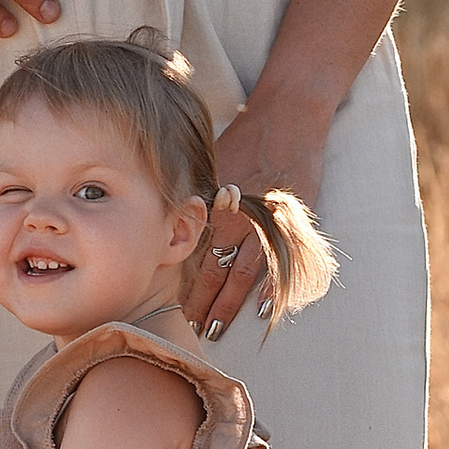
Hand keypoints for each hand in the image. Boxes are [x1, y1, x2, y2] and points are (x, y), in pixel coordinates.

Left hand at [180, 78, 336, 341]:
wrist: (286, 118)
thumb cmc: (244, 139)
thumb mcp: (211, 165)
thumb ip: (195, 198)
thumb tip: (168, 222)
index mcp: (210, 205)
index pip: (188, 252)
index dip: (175, 281)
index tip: (160, 305)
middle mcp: (231, 216)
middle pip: (208, 268)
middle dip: (194, 302)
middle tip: (179, 331)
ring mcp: (261, 221)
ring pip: (238, 272)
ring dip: (224, 304)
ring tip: (211, 330)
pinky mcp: (289, 222)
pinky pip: (275, 263)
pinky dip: (268, 288)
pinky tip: (260, 312)